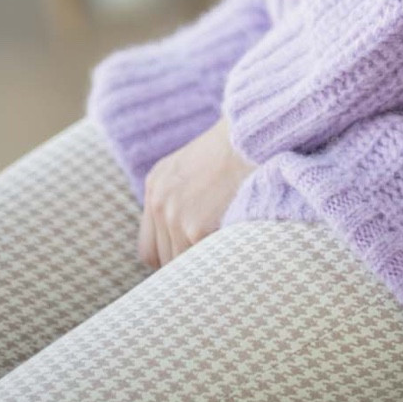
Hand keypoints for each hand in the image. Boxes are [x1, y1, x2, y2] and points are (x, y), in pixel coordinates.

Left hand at [137, 113, 256, 269]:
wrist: (253, 137)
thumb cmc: (235, 148)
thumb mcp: (194, 164)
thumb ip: (181, 196)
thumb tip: (185, 236)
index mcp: (156, 185)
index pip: (148, 247)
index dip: (169, 257)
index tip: (189, 259)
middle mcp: (159, 201)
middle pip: (161, 259)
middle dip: (185, 263)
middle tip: (210, 262)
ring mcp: (174, 216)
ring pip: (180, 264)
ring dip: (202, 264)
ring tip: (224, 258)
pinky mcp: (195, 228)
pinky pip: (202, 261)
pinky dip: (217, 261)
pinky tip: (232, 253)